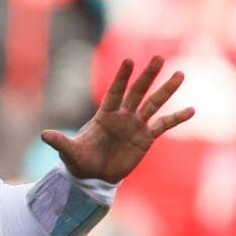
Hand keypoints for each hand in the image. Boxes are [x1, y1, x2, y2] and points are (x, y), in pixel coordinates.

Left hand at [40, 56, 194, 183]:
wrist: (93, 176)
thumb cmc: (79, 161)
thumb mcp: (69, 153)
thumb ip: (60, 142)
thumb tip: (43, 135)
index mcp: (104, 116)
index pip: (114, 93)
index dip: (122, 78)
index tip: (129, 61)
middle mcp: (122, 116)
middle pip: (137, 93)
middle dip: (147, 76)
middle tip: (159, 58)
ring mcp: (135, 126)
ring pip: (153, 104)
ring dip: (166, 91)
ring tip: (180, 75)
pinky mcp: (145, 139)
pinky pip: (163, 125)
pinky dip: (176, 118)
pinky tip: (191, 110)